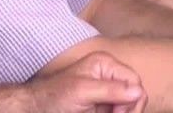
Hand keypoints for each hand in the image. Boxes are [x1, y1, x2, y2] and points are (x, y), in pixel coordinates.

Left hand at [27, 51, 146, 112]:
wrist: (33, 109)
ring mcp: (106, 91)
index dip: (132, 99)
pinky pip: (118, 110)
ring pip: (128, 105)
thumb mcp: (82, 92)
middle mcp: (109, 76)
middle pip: (134, 93)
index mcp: (106, 65)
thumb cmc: (53, 97)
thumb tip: (138, 91)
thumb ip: (110, 90)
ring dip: (122, 112)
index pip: (134, 81)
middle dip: (128, 108)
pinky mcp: (102, 105)